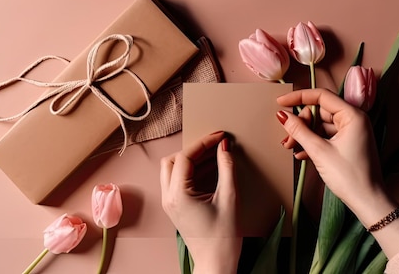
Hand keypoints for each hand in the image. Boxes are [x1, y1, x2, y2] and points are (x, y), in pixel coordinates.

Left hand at [160, 131, 240, 273]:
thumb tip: (224, 147)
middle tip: (215, 145)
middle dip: (194, 150)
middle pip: (172, 160)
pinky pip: (177, 180)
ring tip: (214, 155)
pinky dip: (191, 171)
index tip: (220, 137)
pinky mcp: (175, 207)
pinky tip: (210, 169)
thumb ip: (227, 169)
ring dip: (191, 159)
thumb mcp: (230, 198)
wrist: (216, 264)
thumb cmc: (223, 238)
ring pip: (172, 169)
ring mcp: (169, 203)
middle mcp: (168, 197)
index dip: (203, 143)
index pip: (185, 157)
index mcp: (178, 195)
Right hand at [277, 88, 385, 209]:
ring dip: (304, 135)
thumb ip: (299, 130)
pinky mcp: (348, 143)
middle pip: (319, 111)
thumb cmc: (350, 177)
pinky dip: (313, 142)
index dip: (298, 97)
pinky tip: (301, 154)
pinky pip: (326, 135)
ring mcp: (352, 132)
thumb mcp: (319, 151)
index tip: (281, 102)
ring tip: (291, 147)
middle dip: (301, 123)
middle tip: (288, 138)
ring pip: (320, 124)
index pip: (321, 96)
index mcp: (353, 116)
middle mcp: (354, 120)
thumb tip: (283, 115)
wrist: (367, 201)